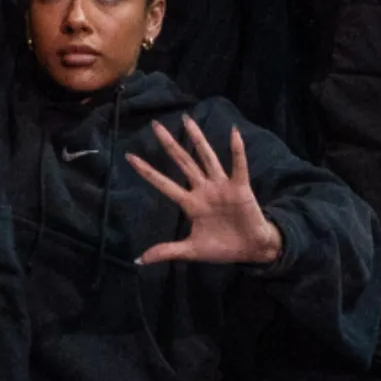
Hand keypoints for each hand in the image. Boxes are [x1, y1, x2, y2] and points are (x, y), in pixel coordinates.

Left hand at [127, 118, 283, 267]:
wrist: (251, 249)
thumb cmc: (222, 247)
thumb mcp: (191, 250)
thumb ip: (166, 251)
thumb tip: (139, 260)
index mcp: (190, 204)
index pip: (164, 184)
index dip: (148, 171)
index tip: (129, 157)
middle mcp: (203, 190)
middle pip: (183, 162)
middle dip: (169, 144)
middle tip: (155, 125)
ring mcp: (221, 186)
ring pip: (206, 157)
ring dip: (198, 139)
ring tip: (187, 120)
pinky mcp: (240, 188)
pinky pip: (238, 166)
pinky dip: (237, 150)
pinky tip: (234, 132)